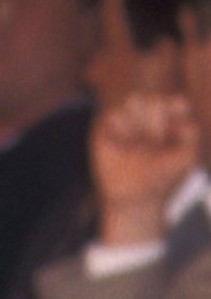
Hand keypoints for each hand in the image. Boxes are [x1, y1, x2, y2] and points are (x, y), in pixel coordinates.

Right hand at [90, 90, 200, 247]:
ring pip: (134, 100)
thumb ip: (192, 139)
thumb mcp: (185, 162)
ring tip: (140, 140)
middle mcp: (148, 121)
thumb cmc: (162, 181)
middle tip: (157, 140)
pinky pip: (114, 114)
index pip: (175, 103)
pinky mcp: (106, 129)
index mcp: (169, 126)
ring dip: (140, 119)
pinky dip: (123, 128)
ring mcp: (127, 123)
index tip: (177, 124)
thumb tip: (185, 122)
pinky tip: (124, 142)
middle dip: (157, 119)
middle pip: (154, 99)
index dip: (177, 107)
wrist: (134, 199)